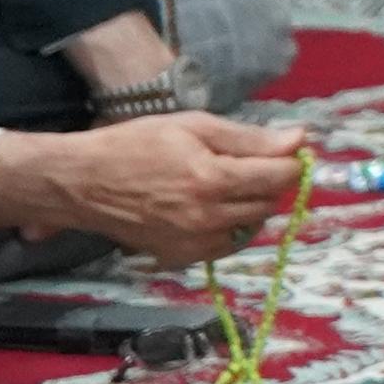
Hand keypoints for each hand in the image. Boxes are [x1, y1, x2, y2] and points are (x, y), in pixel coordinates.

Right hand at [0, 114, 307, 266]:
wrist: (83, 183)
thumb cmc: (136, 145)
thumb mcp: (194, 126)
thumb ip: (249, 138)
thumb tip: (299, 140)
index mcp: (212, 181)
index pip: (279, 178)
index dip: (293, 162)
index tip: (290, 150)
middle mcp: (206, 219)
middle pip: (268, 204)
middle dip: (271, 182)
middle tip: (254, 162)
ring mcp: (192, 244)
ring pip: (250, 228)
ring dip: (251, 206)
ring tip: (228, 183)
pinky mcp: (179, 257)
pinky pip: (224, 245)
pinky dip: (229, 227)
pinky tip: (211, 208)